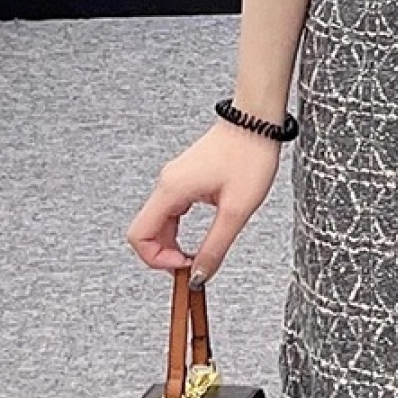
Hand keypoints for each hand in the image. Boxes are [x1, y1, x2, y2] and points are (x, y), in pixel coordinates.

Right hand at [126, 121, 280, 284]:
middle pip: (146, 231)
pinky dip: (181, 229)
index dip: (157, 259)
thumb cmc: (250, 156)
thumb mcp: (236, 210)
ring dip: (174, 243)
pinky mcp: (186, 178)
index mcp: (171, 190)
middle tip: (196, 264)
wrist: (258, 121)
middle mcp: (166, 184)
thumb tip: (199, 276)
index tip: (186, 266)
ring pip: (159, 222)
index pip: (139, 236)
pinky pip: (172, 210)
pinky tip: (203, 234)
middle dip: (166, 255)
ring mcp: (175, 180)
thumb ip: (215, 246)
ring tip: (201, 252)